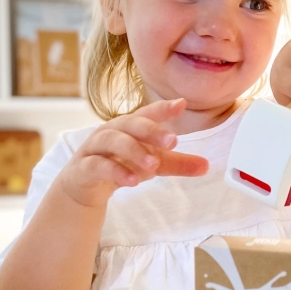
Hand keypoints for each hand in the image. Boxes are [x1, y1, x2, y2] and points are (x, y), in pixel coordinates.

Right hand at [59, 99, 208, 207]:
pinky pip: (97, 165)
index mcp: (130, 126)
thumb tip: (207, 166)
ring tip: (153, 165)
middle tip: (173, 142)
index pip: (148, 113)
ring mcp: (95, 147)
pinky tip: (131, 180)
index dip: (163, 108)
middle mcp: (112, 131)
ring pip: (112, 141)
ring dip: (133, 151)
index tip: (182, 104)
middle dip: (151, 131)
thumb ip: (178, 164)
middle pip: (131, 123)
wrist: (84, 186)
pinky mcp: (83, 167)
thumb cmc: (121, 164)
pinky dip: (114, 171)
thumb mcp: (153, 164)